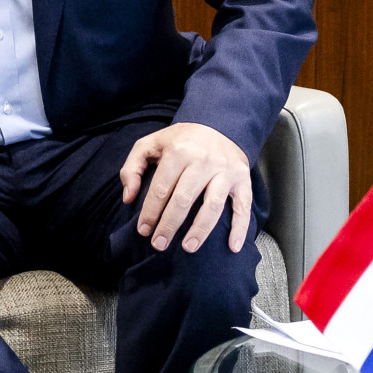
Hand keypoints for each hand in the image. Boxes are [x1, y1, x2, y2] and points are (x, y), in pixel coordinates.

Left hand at [119, 121, 251, 253]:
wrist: (219, 125)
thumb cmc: (180, 141)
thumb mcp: (150, 144)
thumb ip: (132, 168)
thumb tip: (128, 197)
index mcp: (179, 152)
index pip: (161, 188)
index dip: (150, 212)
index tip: (143, 231)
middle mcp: (204, 161)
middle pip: (184, 199)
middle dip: (169, 225)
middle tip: (159, 244)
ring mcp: (226, 171)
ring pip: (213, 206)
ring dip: (200, 230)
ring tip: (188, 248)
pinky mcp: (243, 179)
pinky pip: (243, 206)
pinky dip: (240, 228)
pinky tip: (232, 247)